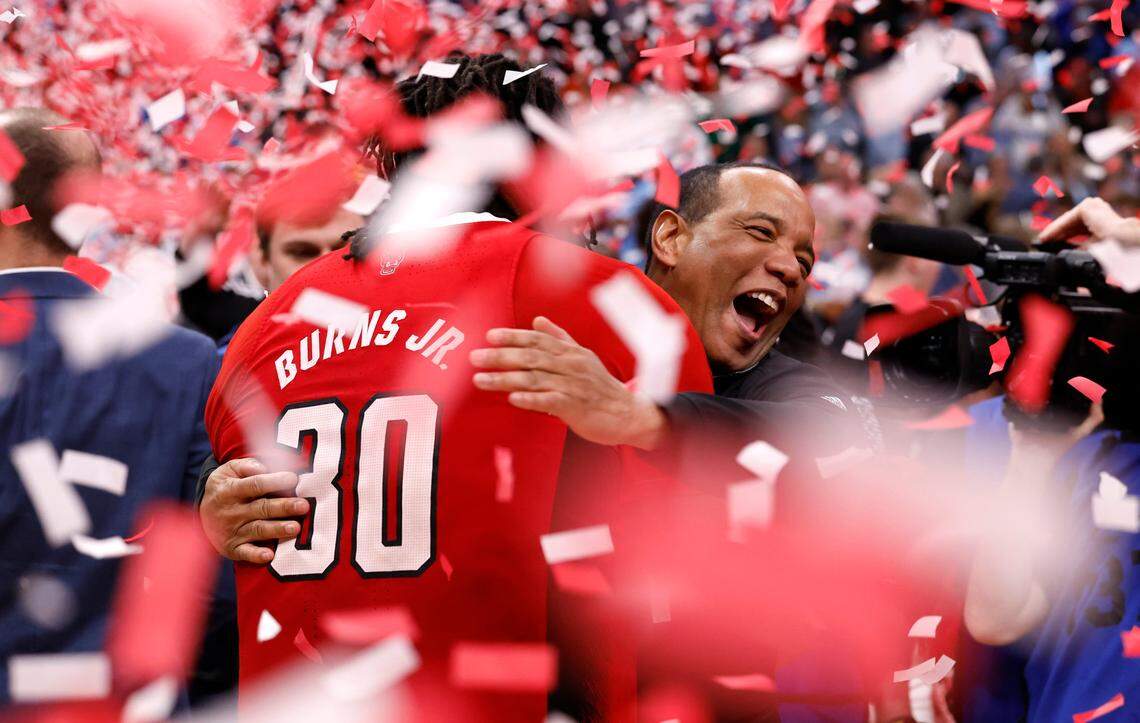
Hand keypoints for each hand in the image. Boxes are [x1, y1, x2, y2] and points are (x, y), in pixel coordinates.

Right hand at [199, 458, 308, 563]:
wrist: (202, 514)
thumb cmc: (225, 488)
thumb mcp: (228, 471)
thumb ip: (247, 466)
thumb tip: (265, 467)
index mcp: (231, 490)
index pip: (255, 485)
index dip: (274, 481)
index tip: (293, 478)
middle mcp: (232, 511)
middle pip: (261, 508)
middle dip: (283, 507)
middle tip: (303, 505)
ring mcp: (232, 530)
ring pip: (258, 530)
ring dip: (277, 529)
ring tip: (295, 527)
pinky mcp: (233, 547)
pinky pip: (245, 552)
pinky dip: (256, 555)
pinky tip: (269, 555)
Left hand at [470, 316, 667, 449]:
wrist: (628, 414)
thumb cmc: (601, 387)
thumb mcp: (583, 357)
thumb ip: (559, 338)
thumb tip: (537, 319)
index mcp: (570, 352)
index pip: (537, 340)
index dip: (513, 337)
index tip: (490, 336)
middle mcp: (570, 365)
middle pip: (530, 357)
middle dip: (500, 356)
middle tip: (474, 358)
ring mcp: (572, 386)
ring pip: (534, 378)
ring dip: (504, 379)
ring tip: (480, 380)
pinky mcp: (575, 407)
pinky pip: (549, 401)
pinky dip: (530, 399)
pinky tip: (512, 398)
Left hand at [1038, 197, 1139, 245]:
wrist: (1122, 241)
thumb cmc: (1114, 246)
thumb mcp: (1093, 246)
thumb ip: (1080, 247)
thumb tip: (1067, 255)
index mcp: (1101, 217)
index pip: (1078, 225)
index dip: (1064, 235)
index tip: (1051, 244)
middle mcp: (1097, 208)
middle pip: (1071, 222)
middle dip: (1057, 233)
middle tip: (1044, 243)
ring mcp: (1092, 205)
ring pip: (1068, 220)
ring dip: (1054, 231)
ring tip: (1042, 241)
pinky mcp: (1087, 206)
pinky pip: (1067, 219)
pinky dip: (1056, 229)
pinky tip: (1045, 237)